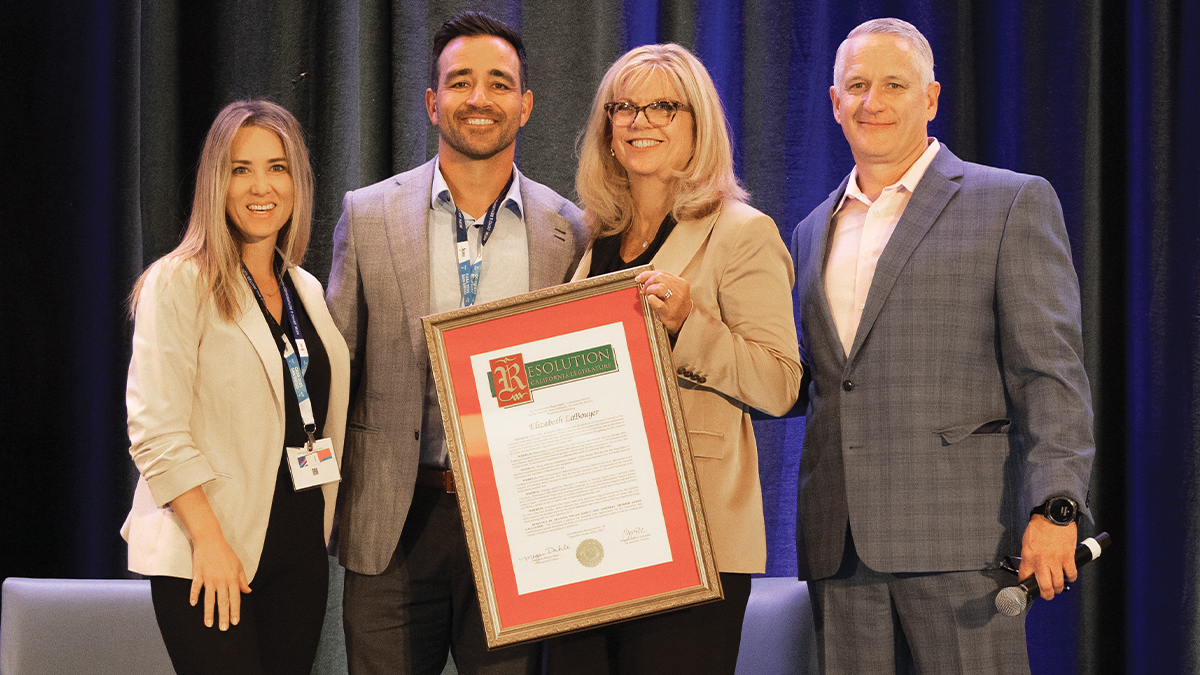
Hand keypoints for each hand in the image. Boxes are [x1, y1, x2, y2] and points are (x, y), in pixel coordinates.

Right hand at [169, 486, 251, 629]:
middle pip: (223, 601)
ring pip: (209, 599)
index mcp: (232, 578)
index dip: (236, 611)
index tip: (235, 622)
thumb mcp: (238, 565)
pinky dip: (194, 596)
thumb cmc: (225, 553)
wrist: (210, 539)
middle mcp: (221, 580)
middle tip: (224, 629)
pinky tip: (193, 604)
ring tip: (209, 624)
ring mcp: (209, 578)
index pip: (235, 598)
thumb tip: (248, 591)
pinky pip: (196, 587)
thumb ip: (242, 579)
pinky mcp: (198, 574)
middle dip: (224, 616)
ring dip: (209, 612)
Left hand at [635, 270, 691, 333]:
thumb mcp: (675, 291)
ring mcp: (675, 301)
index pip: (662, 273)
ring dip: (649, 289)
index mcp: (681, 283)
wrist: (685, 323)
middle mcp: (680, 291)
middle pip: (660, 277)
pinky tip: (650, 300)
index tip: (640, 278)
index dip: (648, 274)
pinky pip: (657, 302)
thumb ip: (664, 283)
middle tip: (644, 289)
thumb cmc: (677, 306)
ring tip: (648, 295)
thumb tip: (645, 278)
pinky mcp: (669, 312)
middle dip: (648, 281)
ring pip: (660, 287)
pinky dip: (651, 299)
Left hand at [1018, 516, 1077, 600]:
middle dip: (1046, 595)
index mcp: (1029, 556)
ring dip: (1059, 588)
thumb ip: (1028, 556)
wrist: (1053, 515)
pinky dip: (1071, 578)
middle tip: (1047, 594)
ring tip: (1058, 587)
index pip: (1025, 577)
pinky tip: (1068, 576)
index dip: (1026, 585)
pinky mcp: (1069, 558)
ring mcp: (1056, 561)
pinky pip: (1072, 574)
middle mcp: (1042, 561)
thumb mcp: (1027, 541)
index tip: (1028, 586)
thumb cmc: (1040, 526)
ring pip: (1059, 584)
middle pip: (1045, 587)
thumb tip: (1030, 567)